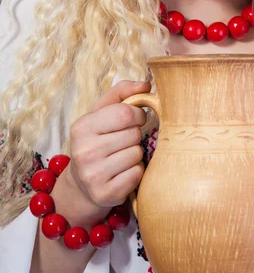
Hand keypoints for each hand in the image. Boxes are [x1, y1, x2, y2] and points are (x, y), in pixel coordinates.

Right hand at [66, 80, 150, 208]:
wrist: (81, 185)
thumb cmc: (96, 140)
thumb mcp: (101, 113)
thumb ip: (122, 92)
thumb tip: (146, 84)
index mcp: (82, 127)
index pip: (125, 113)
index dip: (138, 114)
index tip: (136, 118)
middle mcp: (84, 152)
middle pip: (133, 134)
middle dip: (135, 135)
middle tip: (124, 140)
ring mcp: (93, 175)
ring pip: (137, 154)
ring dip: (136, 154)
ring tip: (121, 156)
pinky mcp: (106, 194)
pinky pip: (137, 174)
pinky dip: (136, 172)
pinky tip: (123, 172)